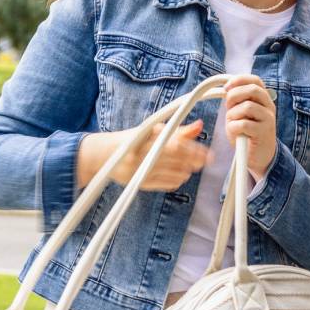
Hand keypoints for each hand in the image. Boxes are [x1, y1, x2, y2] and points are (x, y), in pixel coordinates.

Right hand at [76, 119, 207, 191]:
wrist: (103, 155)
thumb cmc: (133, 140)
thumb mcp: (152, 130)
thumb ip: (178, 130)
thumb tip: (200, 125)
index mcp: (146, 139)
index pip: (176, 145)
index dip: (194, 150)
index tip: (207, 153)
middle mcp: (142, 155)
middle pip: (176, 160)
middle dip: (194, 161)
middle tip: (204, 161)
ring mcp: (140, 170)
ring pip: (173, 174)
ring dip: (186, 171)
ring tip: (190, 167)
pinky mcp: (139, 183)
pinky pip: (165, 184)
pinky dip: (176, 181)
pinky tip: (180, 176)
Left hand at [220, 74, 277, 177]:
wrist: (258, 155)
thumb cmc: (247, 133)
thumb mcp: (240, 113)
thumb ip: (237, 101)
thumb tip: (227, 88)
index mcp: (264, 99)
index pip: (255, 80)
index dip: (239, 80)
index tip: (226, 87)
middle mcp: (269, 107)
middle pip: (252, 90)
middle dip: (234, 96)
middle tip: (228, 107)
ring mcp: (268, 119)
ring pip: (247, 106)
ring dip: (233, 115)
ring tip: (233, 123)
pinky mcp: (264, 132)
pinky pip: (243, 124)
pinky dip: (234, 128)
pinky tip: (236, 133)